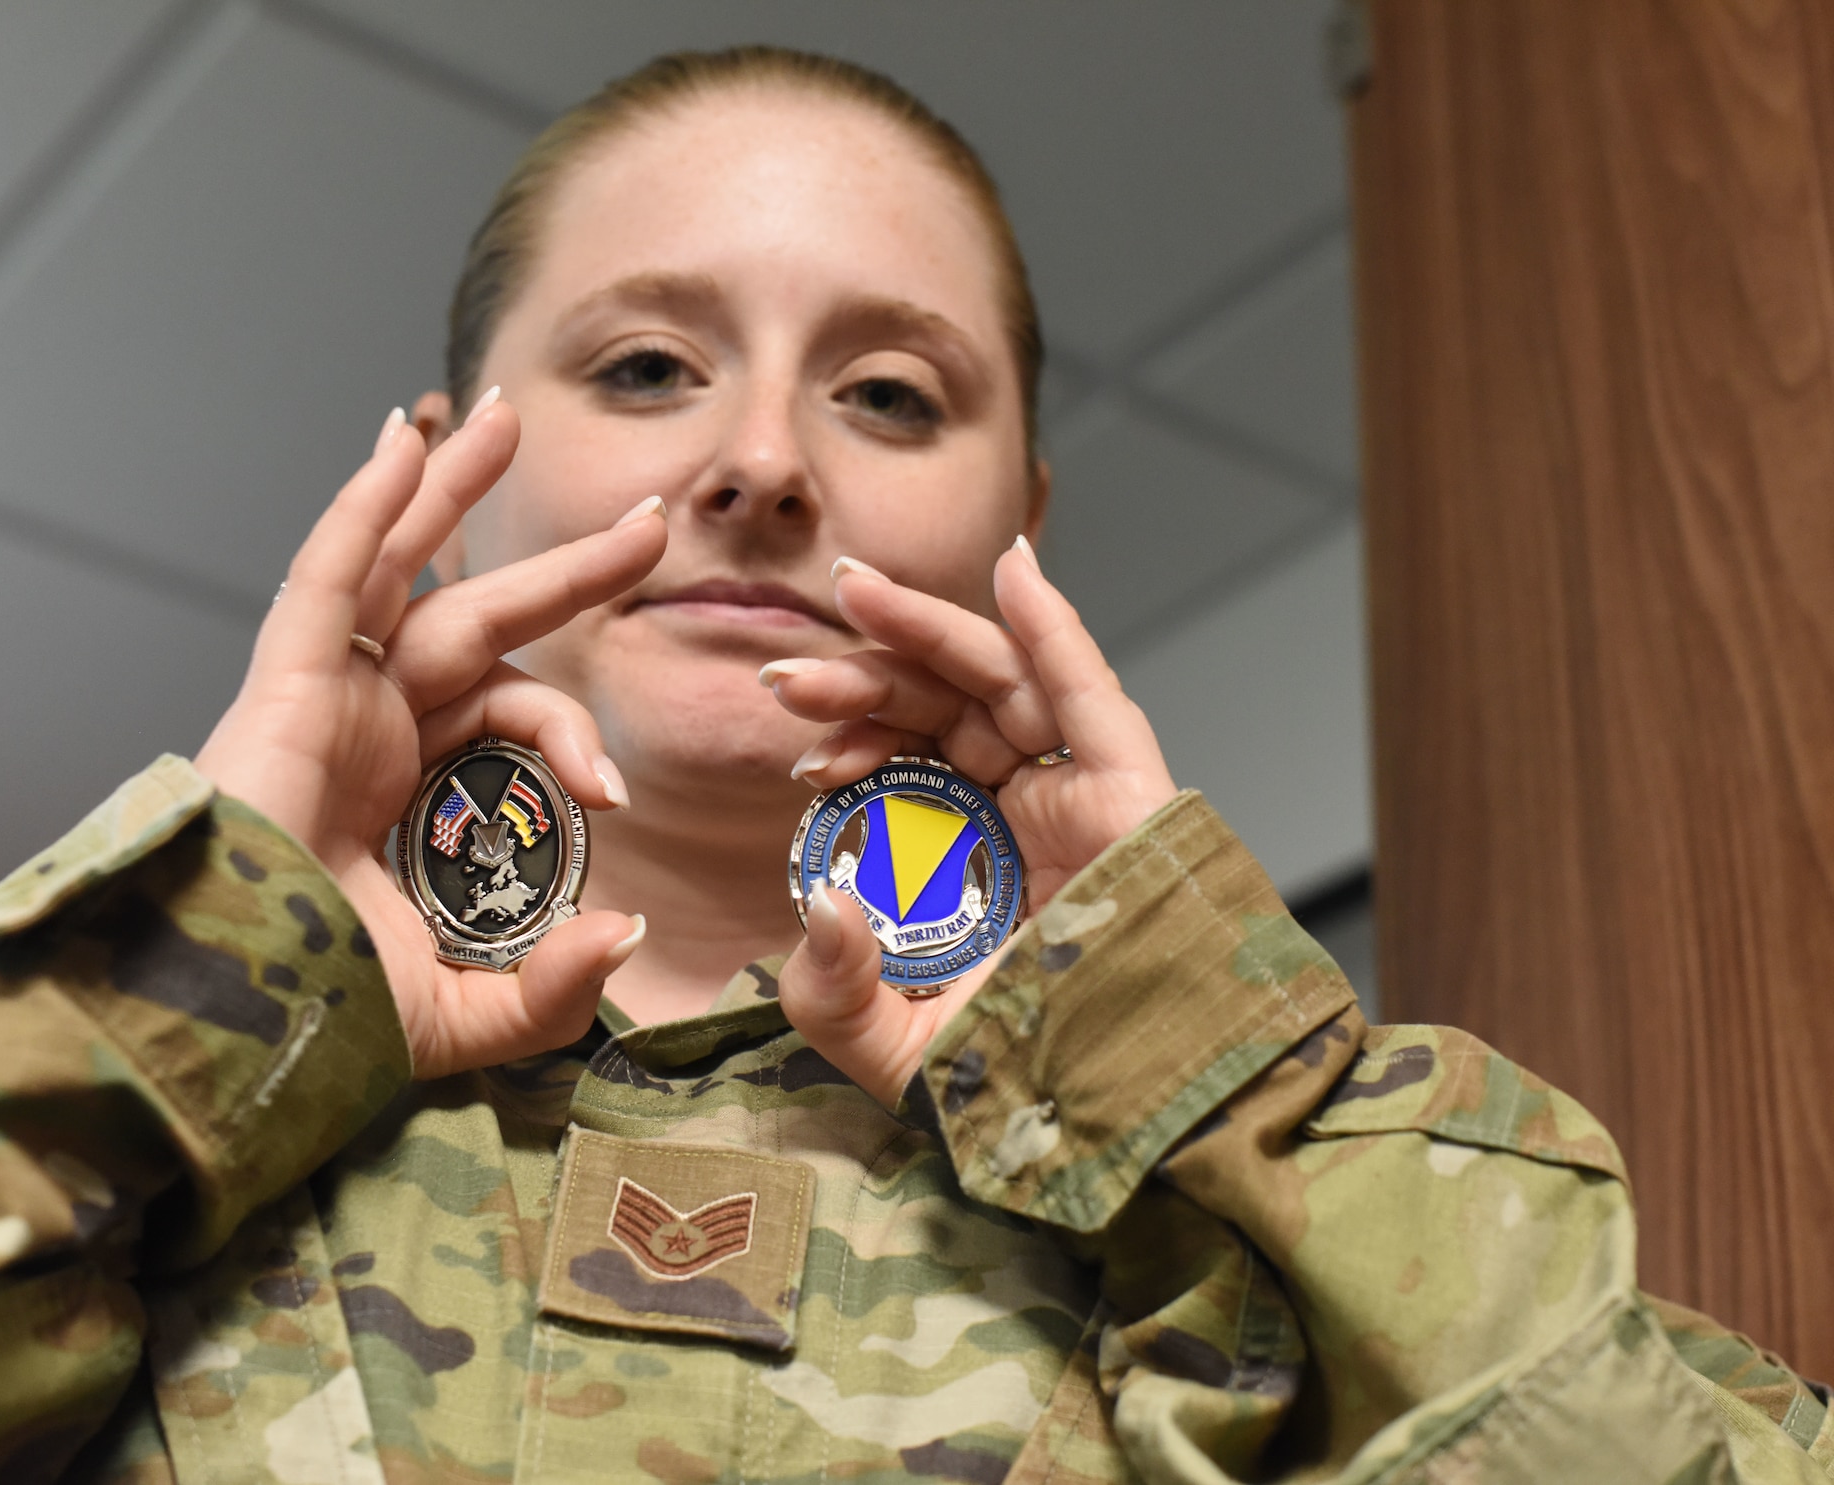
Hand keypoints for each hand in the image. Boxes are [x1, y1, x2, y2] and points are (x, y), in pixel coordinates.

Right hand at [194, 396, 668, 1076]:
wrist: (225, 1024)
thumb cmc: (320, 1016)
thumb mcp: (468, 1012)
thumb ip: (554, 987)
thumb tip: (632, 932)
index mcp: (418, 784)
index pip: (516, 716)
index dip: (574, 733)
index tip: (612, 792)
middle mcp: (378, 726)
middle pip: (482, 618)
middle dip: (565, 568)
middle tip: (648, 523)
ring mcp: (329, 697)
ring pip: (404, 571)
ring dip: (450, 492)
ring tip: (504, 420)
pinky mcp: (285, 683)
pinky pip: (333, 578)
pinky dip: (367, 508)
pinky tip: (404, 442)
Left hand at [760, 539, 1175, 1103]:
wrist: (1107, 1126)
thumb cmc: (1003, 1082)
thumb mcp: (879, 1041)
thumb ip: (827, 984)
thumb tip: (820, 899)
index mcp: (958, 852)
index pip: (900, 758)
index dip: (849, 730)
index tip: (793, 733)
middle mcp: (1014, 813)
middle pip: (938, 707)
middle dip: (863, 674)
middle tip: (790, 672)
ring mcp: (1071, 799)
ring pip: (998, 684)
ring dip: (924, 632)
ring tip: (855, 594)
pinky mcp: (1129, 798)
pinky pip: (1090, 697)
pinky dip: (1054, 628)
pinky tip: (1013, 571)